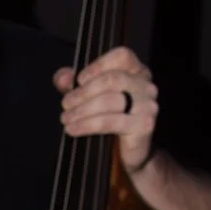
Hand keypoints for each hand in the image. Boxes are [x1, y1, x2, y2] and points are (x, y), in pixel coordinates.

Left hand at [56, 46, 158, 174]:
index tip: (78, 80)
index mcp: (136, 72)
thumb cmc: (109, 119)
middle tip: (65, 104)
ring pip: (110, 101)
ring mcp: (147, 105)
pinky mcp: (144, 125)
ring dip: (82, 110)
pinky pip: (111, 122)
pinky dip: (87, 125)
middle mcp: (145, 85)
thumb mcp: (87, 97)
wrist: (128, 153)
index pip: (122, 56)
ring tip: (66, 118)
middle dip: (83, 92)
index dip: (97, 65)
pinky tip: (73, 129)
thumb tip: (63, 76)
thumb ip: (73, 83)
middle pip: (112, 79)